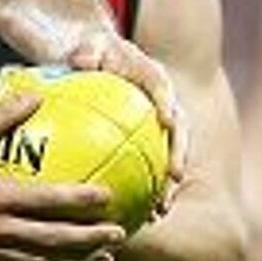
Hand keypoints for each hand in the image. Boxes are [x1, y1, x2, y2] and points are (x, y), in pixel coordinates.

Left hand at [68, 30, 188, 210]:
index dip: (167, 103)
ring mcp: (158, 121)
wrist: (91, 55)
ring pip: (169, 155)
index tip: (168, 122)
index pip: (162, 86)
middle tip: (175, 178)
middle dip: (179, 154)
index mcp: (151, 74)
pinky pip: (148, 166)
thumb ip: (86, 52)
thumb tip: (82, 61)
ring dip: (168, 182)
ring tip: (160, 209)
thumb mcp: (87, 45)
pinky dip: (143, 188)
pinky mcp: (146, 139)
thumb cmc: (88, 48)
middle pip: (178, 130)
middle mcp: (162, 100)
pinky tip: (133, 215)